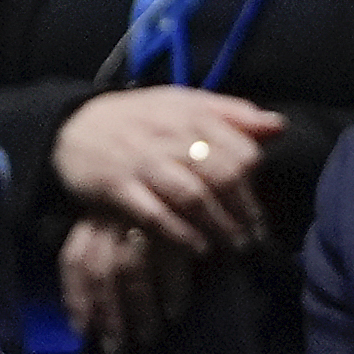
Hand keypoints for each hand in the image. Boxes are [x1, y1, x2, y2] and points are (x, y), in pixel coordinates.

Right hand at [49, 87, 277, 253]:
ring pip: (192, 196)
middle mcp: (169, 137)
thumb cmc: (141, 119)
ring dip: (219, 225)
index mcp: (192, 115)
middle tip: (255, 238)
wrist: (75, 124)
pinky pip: (154, 214)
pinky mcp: (117, 187)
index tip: (262, 206)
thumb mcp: (184, 105)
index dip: (256, 181)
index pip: (240, 149)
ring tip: (235, 246)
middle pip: (222, 175)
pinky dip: (180, 233)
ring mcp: (142, 163)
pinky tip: (198, 248)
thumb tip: (278, 127)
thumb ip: (232, 115)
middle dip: (245, 211)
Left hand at [57, 216, 199, 353]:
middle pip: (100, 271)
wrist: (204, 179)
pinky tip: (174, 312)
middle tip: (114, 350)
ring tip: (147, 337)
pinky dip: (172, 292)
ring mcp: (144, 217)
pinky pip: (170, 263)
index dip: (76, 298)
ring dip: (139, 310)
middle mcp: (114, 216)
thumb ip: (109, 261)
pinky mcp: (178, 220)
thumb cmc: (161, 212)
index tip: (81, 331)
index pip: (74, 259)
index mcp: (95, 217)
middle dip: (107, 315)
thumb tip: (92, 314)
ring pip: (131, 270)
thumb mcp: (126, 228)